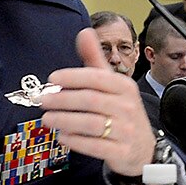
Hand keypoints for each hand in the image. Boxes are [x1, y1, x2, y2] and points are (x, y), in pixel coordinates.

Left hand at [39, 28, 156, 177]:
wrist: (143, 148)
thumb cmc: (121, 111)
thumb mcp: (112, 84)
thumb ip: (95, 60)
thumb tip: (84, 33)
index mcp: (124, 87)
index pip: (97, 78)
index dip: (73, 77)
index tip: (52, 78)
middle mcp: (127, 107)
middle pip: (91, 100)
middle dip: (63, 99)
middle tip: (42, 100)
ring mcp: (126, 130)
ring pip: (91, 124)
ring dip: (64, 120)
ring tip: (47, 119)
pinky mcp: (121, 151)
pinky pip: (95, 146)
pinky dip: (76, 141)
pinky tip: (62, 136)